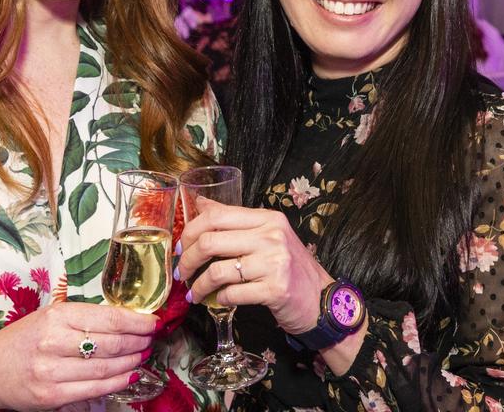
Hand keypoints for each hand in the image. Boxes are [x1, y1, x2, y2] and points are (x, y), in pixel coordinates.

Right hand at [0, 301, 157, 410]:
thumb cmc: (23, 341)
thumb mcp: (49, 317)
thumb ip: (83, 318)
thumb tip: (126, 320)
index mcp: (56, 316)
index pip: (109, 318)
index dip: (137, 322)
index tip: (153, 322)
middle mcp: (53, 342)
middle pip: (112, 343)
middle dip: (138, 342)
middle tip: (150, 339)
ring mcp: (51, 371)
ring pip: (106, 368)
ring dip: (131, 362)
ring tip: (141, 355)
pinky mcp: (50, 395)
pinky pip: (94, 389)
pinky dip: (117, 382)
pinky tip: (129, 375)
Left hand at [177, 198, 332, 333]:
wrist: (321, 299)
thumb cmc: (291, 268)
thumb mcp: (267, 235)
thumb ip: (235, 220)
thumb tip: (201, 202)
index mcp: (268, 218)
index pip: (216, 215)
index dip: (190, 231)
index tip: (181, 248)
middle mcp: (272, 236)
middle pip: (210, 241)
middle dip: (188, 260)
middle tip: (182, 273)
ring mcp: (275, 262)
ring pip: (217, 271)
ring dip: (199, 285)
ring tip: (195, 293)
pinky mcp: (275, 289)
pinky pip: (232, 294)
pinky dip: (219, 299)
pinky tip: (218, 301)